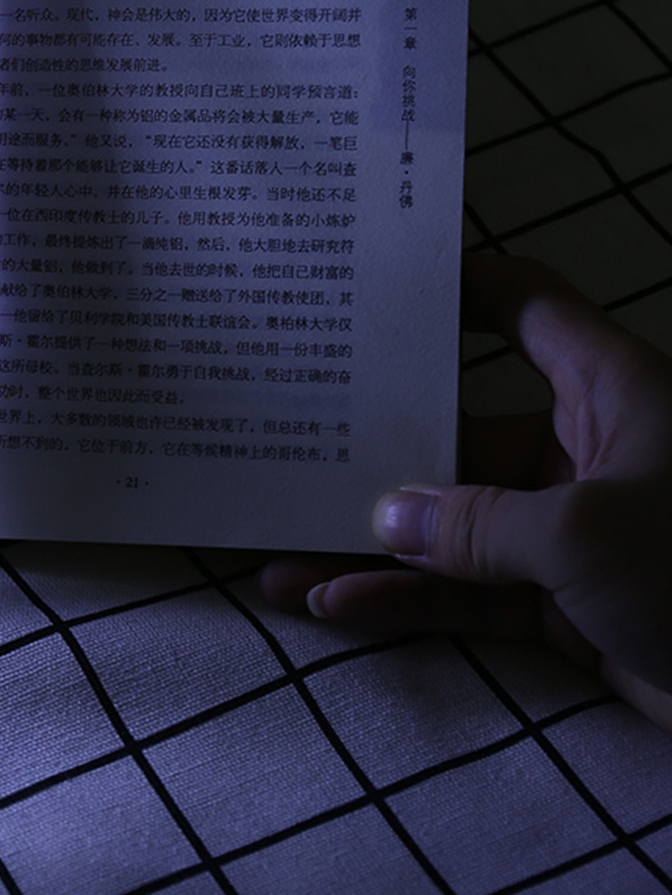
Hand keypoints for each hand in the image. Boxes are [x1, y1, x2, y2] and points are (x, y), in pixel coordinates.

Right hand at [261, 255, 671, 730]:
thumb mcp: (584, 538)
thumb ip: (473, 526)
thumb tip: (385, 519)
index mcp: (614, 394)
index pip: (526, 309)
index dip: (458, 288)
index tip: (378, 287)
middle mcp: (588, 451)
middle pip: (460, 432)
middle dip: (375, 455)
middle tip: (288, 445)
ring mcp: (574, 531)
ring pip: (453, 528)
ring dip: (371, 550)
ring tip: (280, 561)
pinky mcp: (568, 604)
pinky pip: (469, 593)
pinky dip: (408, 602)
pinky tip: (335, 606)